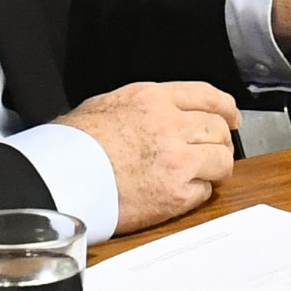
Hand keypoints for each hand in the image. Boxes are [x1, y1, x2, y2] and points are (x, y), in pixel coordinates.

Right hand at [64, 80, 240, 231]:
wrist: (60, 179)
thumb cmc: (73, 145)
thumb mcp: (108, 104)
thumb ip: (143, 105)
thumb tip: (159, 112)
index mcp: (153, 99)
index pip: (207, 96)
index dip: (226, 108)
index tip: (231, 116)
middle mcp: (171, 125)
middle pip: (218, 128)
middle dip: (220, 140)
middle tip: (213, 151)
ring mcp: (177, 160)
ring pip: (221, 160)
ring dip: (215, 167)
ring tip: (201, 174)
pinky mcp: (176, 195)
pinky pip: (205, 192)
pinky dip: (197, 193)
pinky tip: (178, 192)